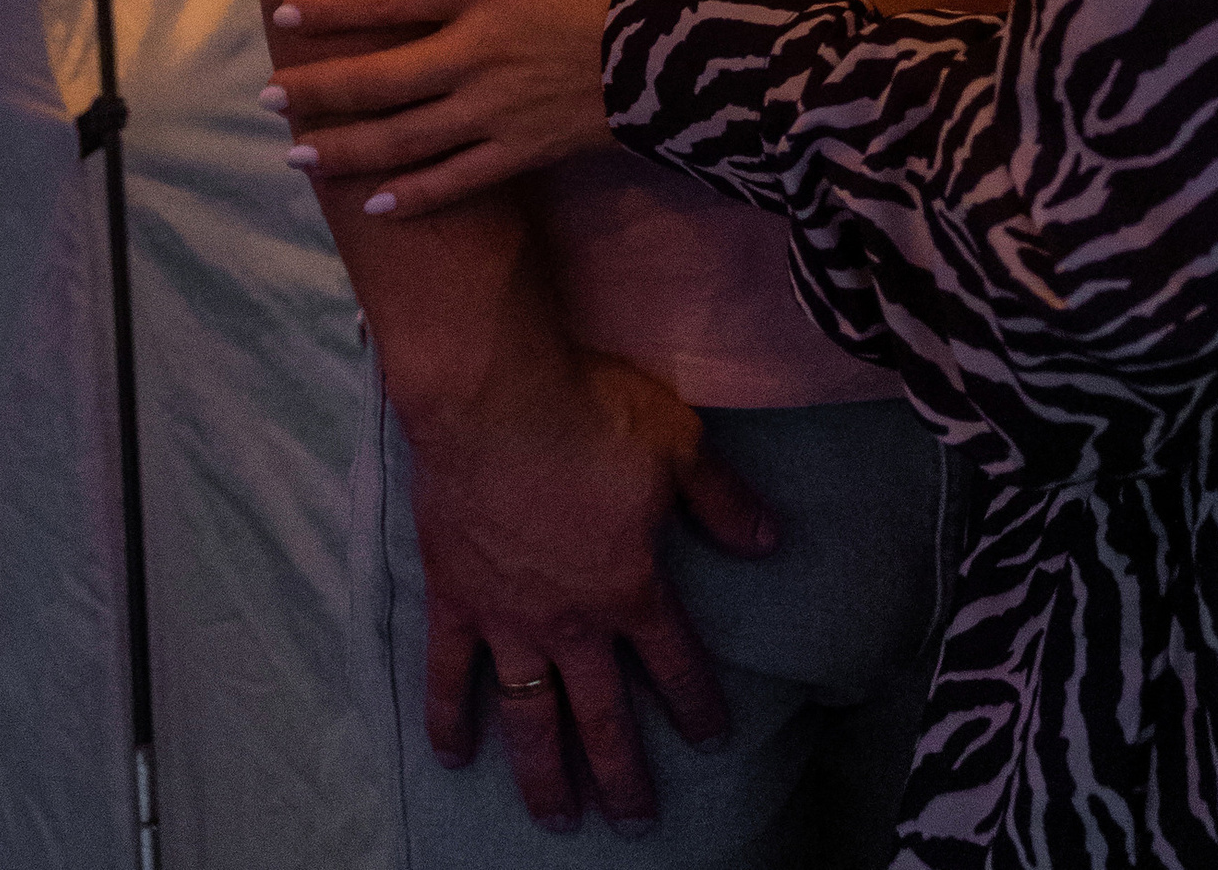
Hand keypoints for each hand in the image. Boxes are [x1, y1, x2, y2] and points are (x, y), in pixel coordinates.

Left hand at [269, 0, 669, 220]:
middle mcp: (477, 51)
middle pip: (378, 78)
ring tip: (297, 158)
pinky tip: (379, 206)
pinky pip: (460, 180)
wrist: (709, 44)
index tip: (285, 14)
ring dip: (346, 149)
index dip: (330, 6)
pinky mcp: (530, 149)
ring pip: (405, 138)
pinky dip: (416, 196)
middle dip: (317, 90)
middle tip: (267, 98)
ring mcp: (500, 109)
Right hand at [400, 345, 776, 829]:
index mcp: (631, 588)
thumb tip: (769, 542)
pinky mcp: (454, 598)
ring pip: (528, 715)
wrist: (494, 394)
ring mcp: (508, 617)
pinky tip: (452, 756)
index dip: (696, 706)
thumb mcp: (678, 444)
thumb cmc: (589, 412)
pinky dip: (448, 716)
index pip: (675, 663)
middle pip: (602, 716)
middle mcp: (572, 622)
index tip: (710, 742)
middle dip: (622, 775)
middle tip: (634, 823)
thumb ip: (722, 500)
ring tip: (556, 819)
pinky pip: (448, 672)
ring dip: (543, 774)